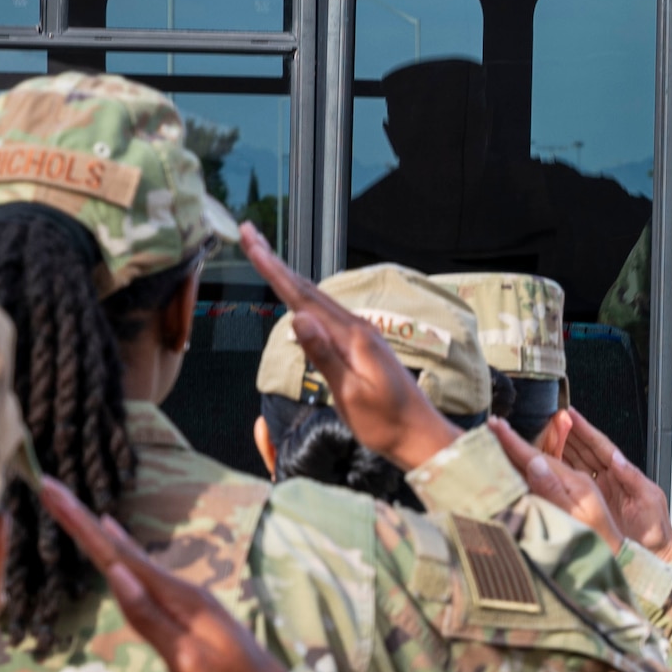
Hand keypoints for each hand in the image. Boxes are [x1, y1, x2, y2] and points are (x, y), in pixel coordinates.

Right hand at [38, 477, 285, 671]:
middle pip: (123, 550)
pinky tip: (123, 553)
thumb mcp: (185, 659)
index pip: (118, 555)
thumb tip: (115, 574)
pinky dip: (128, 558)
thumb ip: (150, 618)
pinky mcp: (189, 615)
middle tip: (51, 489)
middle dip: (85, 521)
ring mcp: (187, 601)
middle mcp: (181, 590)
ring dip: (103, 537)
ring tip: (79, 512)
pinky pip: (148, 577)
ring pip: (135, 560)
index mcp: (178, 598)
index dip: (82, 524)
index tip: (51, 490)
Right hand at [239, 224, 459, 470]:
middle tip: (250, 236)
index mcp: (352, 337)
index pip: (302, 297)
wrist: (421, 436)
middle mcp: (357, 328)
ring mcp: (362, 335)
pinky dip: (306, 298)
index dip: (273, 269)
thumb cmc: (386, 423)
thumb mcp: (349, 393)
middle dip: (277, 262)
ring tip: (266, 259)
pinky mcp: (363, 345)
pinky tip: (299, 298)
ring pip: (318, 299)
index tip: (251, 242)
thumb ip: (323, 354)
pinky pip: (328, 314)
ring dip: (290, 277)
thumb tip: (297, 317)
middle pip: (308, 290)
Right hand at [486, 418, 624, 553]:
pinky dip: (528, 474)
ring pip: (543, 468)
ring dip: (520, 455)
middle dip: (516, 442)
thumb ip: (559, 490)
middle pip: (541, 457)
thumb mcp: (584, 516)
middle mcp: (577, 482)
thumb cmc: (610, 542)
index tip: (496, 426)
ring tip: (498, 444)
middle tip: (492, 427)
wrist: (625, 560)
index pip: (542, 456)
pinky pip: (545, 483)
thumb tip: (535, 462)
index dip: (516, 442)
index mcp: (579, 482)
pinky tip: (516, 473)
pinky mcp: (571, 505)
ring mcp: (574, 493)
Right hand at [558, 408, 671, 560]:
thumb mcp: (648, 499)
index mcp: (623, 472)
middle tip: (548, 421)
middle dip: (566, 434)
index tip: (570, 415)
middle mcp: (608, 478)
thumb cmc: (655, 529)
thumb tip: (618, 459)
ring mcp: (598, 490)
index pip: (600, 445)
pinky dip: (559, 473)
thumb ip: (632, 478)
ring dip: (560, 450)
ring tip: (542, 437)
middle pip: (583, 450)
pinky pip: (572, 484)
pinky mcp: (591, 504)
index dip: (584, 429)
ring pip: (575, 463)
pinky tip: (545, 466)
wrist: (654, 553)